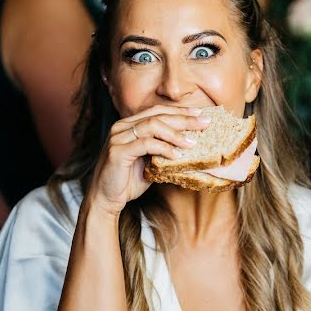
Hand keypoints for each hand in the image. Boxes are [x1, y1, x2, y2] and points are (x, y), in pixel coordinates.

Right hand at [86, 105, 209, 216]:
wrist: (106, 199)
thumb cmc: (128, 181)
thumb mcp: (150, 161)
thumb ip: (163, 149)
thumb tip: (191, 143)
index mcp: (129, 125)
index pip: (157, 111)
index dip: (179, 111)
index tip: (200, 113)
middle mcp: (121, 127)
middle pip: (157, 115)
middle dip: (184, 118)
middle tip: (204, 122)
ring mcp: (118, 138)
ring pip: (152, 126)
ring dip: (175, 134)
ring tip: (192, 143)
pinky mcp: (117, 152)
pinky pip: (146, 144)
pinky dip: (164, 148)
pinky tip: (177, 155)